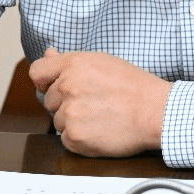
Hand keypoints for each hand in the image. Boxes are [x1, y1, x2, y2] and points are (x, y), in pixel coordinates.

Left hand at [30, 48, 169, 156]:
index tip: (55, 87)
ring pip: (57, 121)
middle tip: (93, 103)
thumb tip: (48, 53)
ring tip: (100, 116)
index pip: (37, 73)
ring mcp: (70, 114)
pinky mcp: (75, 137)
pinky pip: (66, 140)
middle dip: (65, 103)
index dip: (45, 81)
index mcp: (73, 65)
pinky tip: (99, 130)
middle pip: (48, 100)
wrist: (156, 112)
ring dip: (74, 122)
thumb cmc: (134, 87)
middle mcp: (67, 87)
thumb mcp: (102, 62)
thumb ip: (69, 61)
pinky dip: (80, 138)